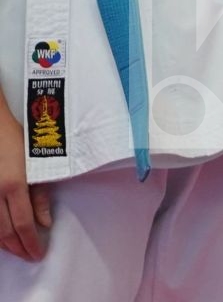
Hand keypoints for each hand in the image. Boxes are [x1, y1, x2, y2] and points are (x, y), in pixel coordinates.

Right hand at [0, 108, 50, 260]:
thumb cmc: (16, 141)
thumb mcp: (37, 164)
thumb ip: (40, 194)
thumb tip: (44, 222)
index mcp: (14, 186)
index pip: (23, 224)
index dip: (30, 243)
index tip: (38, 254)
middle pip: (5, 232)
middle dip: (18, 247)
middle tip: (28, 255)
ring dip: (3, 243)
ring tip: (15, 249)